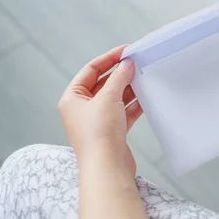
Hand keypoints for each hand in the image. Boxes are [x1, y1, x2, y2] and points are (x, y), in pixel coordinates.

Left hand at [58, 45, 142, 175]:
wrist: (107, 168)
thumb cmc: (99, 134)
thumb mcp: (108, 98)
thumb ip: (119, 78)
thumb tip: (127, 64)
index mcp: (72, 98)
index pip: (90, 70)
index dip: (109, 58)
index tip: (126, 50)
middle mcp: (82, 109)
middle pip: (103, 83)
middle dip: (120, 73)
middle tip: (138, 63)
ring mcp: (97, 121)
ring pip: (115, 97)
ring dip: (129, 88)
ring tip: (144, 77)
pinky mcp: (111, 132)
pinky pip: (123, 111)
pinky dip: (134, 104)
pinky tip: (146, 97)